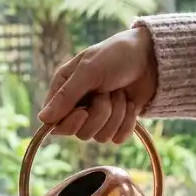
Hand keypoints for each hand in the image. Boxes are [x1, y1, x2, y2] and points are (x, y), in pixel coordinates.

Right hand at [37, 26, 158, 142]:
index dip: (70, 123)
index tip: (83, 112)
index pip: (56, 123)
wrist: (152, 58)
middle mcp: (78, 106)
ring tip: (121, 93)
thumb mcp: (89, 70)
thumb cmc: (117, 55)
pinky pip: (117, 139)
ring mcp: (98, 116)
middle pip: (80, 133)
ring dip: (116, 114)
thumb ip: (66, 96)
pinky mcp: (117, 124)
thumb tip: (43, 120)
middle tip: (108, 93)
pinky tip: (131, 104)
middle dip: (99, 114)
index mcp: (64, 90)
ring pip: (100, 137)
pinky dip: (127, 122)